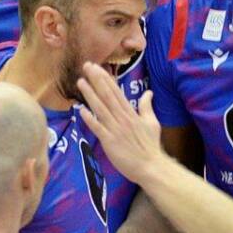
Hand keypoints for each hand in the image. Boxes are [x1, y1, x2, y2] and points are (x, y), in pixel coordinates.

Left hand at [76, 63, 162, 184]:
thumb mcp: (152, 122)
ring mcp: (115, 129)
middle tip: (86, 66)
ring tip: (80, 81)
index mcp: (131, 113)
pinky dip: (90, 119)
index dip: (105, 79)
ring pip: (101, 108)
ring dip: (90, 95)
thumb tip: (148, 92)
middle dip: (96, 80)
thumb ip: (146, 106)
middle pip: (107, 95)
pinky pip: (98, 128)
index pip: (116, 91)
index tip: (96, 67)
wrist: (151, 166)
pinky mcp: (110, 142)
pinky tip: (81, 110)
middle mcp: (122, 118)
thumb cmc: (151, 146)